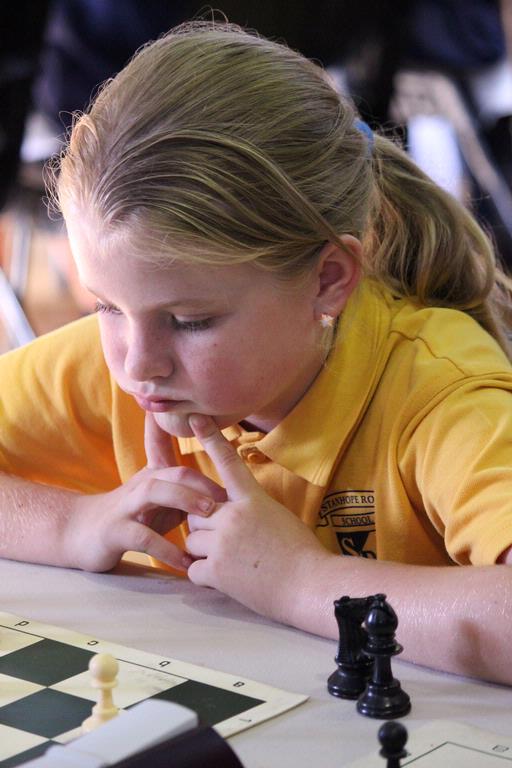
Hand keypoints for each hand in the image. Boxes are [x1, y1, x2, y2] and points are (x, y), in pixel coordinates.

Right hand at [66, 413, 224, 571]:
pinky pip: (143, 538)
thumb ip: (187, 491)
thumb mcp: (160, 498)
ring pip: (155, 491)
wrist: (80, 533)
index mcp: (155, 475)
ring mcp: (126, 506)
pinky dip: (167, 550)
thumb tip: (229, 493)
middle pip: (175, 472)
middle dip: (204, 482)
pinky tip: (185, 563)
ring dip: (184, 499)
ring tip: (208, 515)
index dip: (197, 450)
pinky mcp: (115, 532)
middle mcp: (142, 484)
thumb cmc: (132, 517)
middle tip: (230, 499)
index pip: (180, 456)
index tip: (226, 453)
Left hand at [185, 414, 329, 622]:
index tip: (195, 417)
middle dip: (205, 528)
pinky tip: (229, 581)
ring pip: (191, 540)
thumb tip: (228, 513)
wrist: (311, 586)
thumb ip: (250, 510)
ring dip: (203, 553)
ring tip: (233, 564)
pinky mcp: (217, 570)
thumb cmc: (302, 554)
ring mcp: (223, 542)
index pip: (227, 463)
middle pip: (196, 514)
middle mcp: (233, 515)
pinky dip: (206, 577)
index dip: (210, 438)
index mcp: (252, 499)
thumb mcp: (278, 517)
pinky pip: (193, 569)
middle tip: (232, 546)